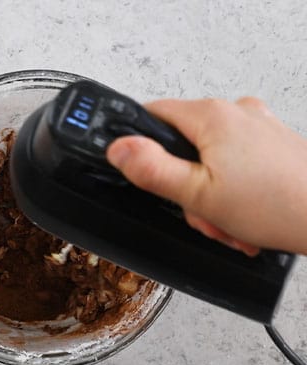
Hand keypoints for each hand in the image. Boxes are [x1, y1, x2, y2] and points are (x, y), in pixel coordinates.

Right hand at [107, 98, 306, 255]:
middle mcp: (237, 112)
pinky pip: (236, 166)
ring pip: (209, 160)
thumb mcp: (196, 194)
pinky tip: (244, 215)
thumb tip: (119, 148)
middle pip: (182, 145)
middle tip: (200, 212)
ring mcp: (258, 127)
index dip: (140, 148)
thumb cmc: (277, 204)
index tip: (147, 175)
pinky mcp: (273, 144)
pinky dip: (235, 193)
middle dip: (184, 186)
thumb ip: (152, 169)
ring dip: (211, 197)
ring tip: (228, 220)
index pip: (151, 114)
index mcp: (212, 116)